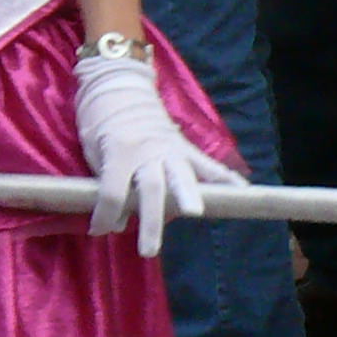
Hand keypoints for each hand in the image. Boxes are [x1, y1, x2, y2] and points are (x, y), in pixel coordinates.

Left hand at [74, 50, 244, 256]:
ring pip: (182, 176)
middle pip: (151, 190)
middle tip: (149, 250)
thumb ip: (107, 183)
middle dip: (150, 221)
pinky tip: (243, 192)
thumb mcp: (93, 150)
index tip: (99, 231)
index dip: (105, 215)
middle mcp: (147, 151)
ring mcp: (170, 149)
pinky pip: (208, 166)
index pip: (113, 192)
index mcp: (118, 152)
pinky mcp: (186, 148)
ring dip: (189, 197)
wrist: (120, 86)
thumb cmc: (100, 121)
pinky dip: (226, 179)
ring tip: (196, 214)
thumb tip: (120, 221)